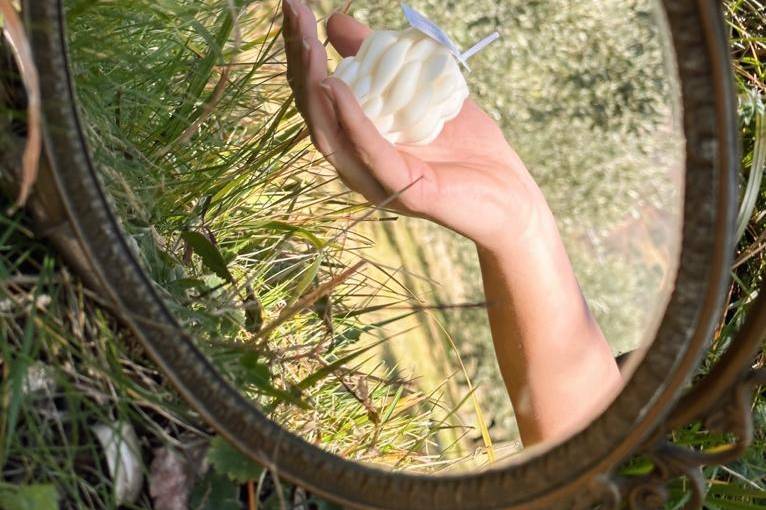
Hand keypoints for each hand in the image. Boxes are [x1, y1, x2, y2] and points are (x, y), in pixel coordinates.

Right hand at [282, 0, 546, 250]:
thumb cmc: (465, 142)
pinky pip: (370, 151)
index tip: (292, 5)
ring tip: (307, 45)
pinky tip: (336, 86)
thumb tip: (336, 22)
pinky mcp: (404, 190)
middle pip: (315, 110)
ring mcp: (376, 180)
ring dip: (315, 87)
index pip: (316, 92)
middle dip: (300, 59)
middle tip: (292, 11)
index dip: (301, 49)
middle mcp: (355, 161)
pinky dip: (351, 119)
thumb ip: (381, 59)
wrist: (509, 191)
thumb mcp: (420, 87)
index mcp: (355, 139)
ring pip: (330, 134)